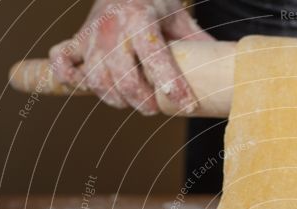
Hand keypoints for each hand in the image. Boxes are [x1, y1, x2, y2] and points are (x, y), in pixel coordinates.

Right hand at [49, 0, 211, 113]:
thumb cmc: (157, 7)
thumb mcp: (182, 21)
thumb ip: (200, 46)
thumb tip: (233, 73)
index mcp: (142, 18)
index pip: (156, 58)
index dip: (173, 86)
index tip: (188, 106)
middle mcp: (113, 25)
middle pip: (123, 76)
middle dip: (143, 100)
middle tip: (156, 109)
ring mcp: (91, 33)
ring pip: (96, 78)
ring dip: (116, 99)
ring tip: (134, 103)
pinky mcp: (77, 40)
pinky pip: (62, 62)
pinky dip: (70, 78)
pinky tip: (91, 86)